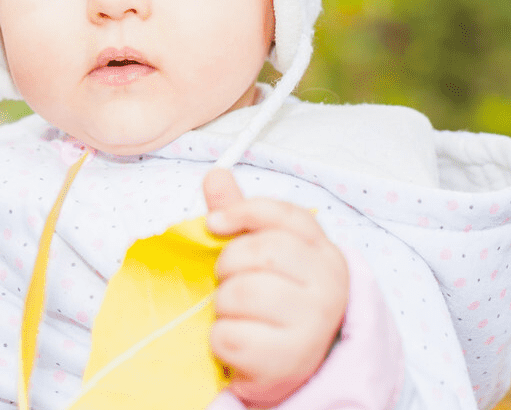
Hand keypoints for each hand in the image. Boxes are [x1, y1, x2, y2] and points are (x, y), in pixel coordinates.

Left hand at [202, 169, 348, 407]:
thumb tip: (216, 174)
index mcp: (325, 253)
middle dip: (228, 264)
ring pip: (239, 294)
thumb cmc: (275, 302)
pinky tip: (237, 340)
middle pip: (259, 251)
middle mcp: (328, 287)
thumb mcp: (263, 254)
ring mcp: (312, 325)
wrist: (292, 368)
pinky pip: (229, 335)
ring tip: (236, 313)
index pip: (286, 216)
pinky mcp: (287, 360)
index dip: (243, 212)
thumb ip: (241, 216)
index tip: (214, 222)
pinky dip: (220, 338)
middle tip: (229, 280)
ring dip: (222, 303)